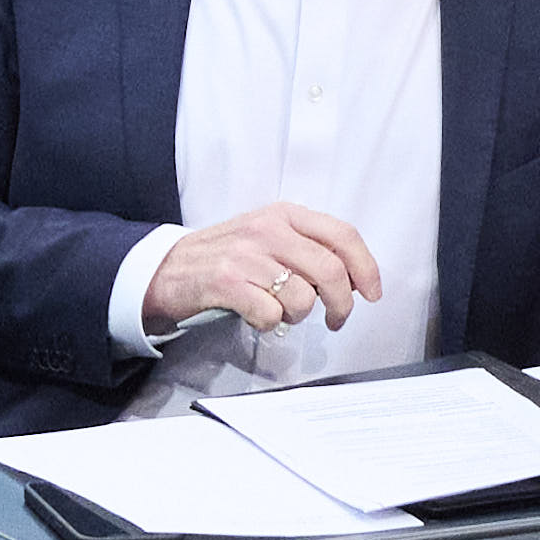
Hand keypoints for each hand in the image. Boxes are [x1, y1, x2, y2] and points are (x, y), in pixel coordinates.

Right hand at [145, 204, 383, 337]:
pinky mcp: (226, 282)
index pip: (342, 235)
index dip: (366, 267)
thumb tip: (353, 280)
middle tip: (336, 319)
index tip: (372, 293)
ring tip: (278, 311)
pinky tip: (255, 315)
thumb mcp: (268, 237)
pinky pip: (270, 314)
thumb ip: (309, 249)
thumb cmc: (224, 256)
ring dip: (296, 316)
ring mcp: (245, 255)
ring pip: (302, 298)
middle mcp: (267, 229)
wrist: (167, 268)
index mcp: (284, 214)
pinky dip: (268, 324)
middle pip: (331, 270)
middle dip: (342, 304)